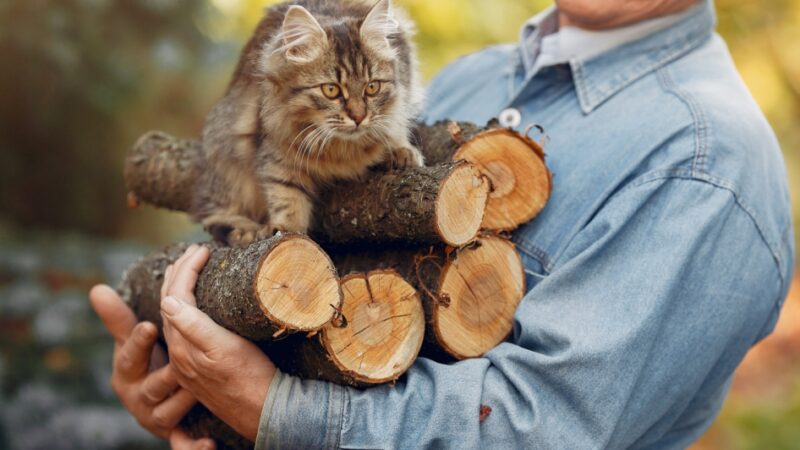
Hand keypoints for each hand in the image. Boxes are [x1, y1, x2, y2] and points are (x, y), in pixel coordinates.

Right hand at [89, 285, 210, 446]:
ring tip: (198, 391)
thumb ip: (118, 319)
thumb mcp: (129, 343)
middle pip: (152, 384)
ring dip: (183, 402)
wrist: (153, 402)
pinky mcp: (173, 433)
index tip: (149, 326)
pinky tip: (209, 445)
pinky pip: (182, 443)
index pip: (129, 356)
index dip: (138, 343)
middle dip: (166, 373)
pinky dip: (193, 447)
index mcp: (126, 373)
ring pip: (170, 411)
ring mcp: (155, 417)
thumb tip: (96, 289)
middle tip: (180, 362)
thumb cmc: (143, 364)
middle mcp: (138, 397)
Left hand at [160, 245, 275, 441]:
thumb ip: (194, 327)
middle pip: (170, 303)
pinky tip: (196, 304)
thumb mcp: (224, 349)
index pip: (175, 296)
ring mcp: (190, 360)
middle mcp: (181, 352)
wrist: (264, 411)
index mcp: (183, 344)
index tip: (202, 249)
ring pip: (176, 315)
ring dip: (181, 288)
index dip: (186, 269)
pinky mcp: (201, 366)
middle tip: (194, 251)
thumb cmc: (250, 379)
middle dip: (178, 273)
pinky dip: (187, 306)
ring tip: (191, 269)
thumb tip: (168, 300)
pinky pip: (185, 327)